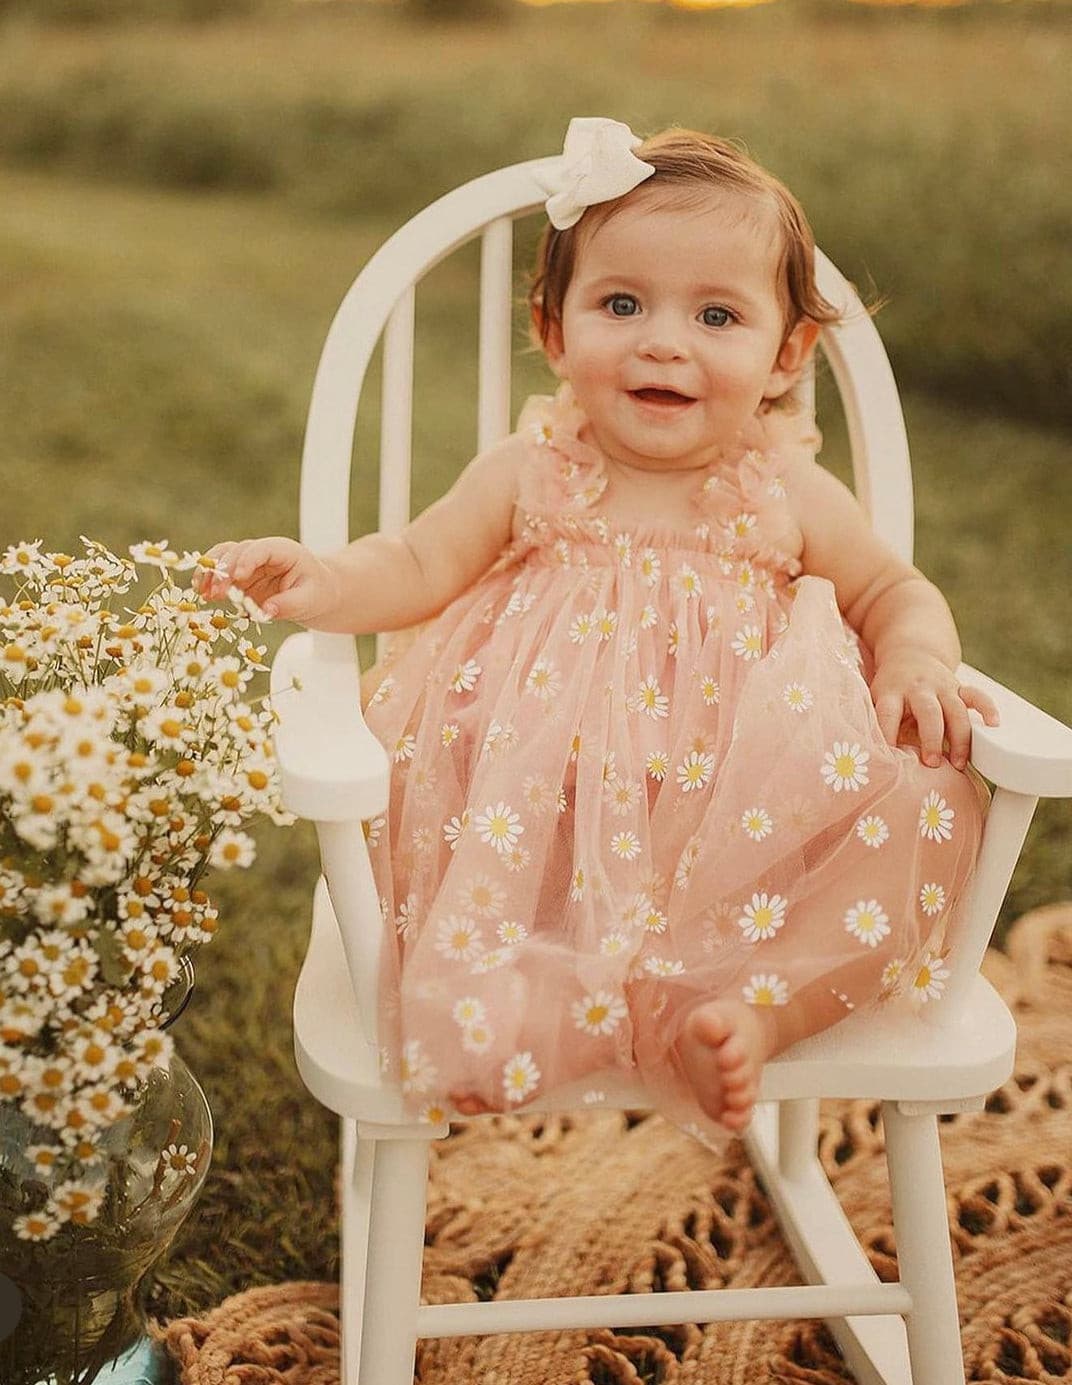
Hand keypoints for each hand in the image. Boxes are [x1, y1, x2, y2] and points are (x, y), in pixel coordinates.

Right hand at [195, 537, 338, 626]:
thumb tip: (265, 612)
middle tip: (215, 593)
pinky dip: (209, 581)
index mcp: (283, 551)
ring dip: (210, 573)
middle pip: (237, 551)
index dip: (247, 560)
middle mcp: (261, 552)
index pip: (262, 549)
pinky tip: (201, 593)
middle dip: (224, 571)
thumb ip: (289, 605)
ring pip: (222, 557)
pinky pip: (220, 573)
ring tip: (201, 592)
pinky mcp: (239, 577)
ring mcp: (248, 563)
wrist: (316, 592)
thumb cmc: (317, 592)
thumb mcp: (310, 599)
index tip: (238, 576)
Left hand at [869, 650, 999, 770]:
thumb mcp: (876, 702)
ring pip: (955, 709)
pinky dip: (987, 709)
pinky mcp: (959, 687)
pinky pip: (977, 695)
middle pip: (928, 712)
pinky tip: (994, 725)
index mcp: (892, 692)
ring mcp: (942, 686)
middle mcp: (918, 688)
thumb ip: (879, 725)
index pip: (888, 713)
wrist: (909, 654)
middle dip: (932, 738)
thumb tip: (878, 760)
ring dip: (959, 737)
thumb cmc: (890, 690)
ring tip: (959, 763)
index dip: (888, 734)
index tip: (890, 758)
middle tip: (932, 763)